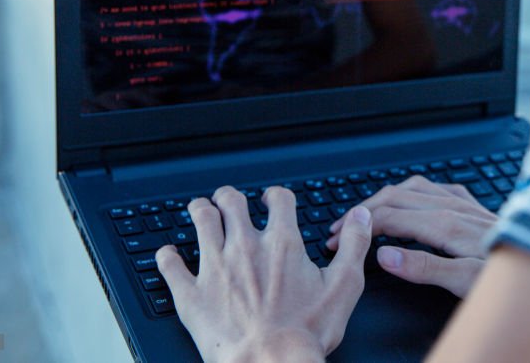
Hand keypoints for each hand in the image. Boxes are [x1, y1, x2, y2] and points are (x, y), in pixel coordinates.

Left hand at [155, 186, 371, 362]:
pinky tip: (168, 253)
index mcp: (282, 243)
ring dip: (200, 211)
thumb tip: (362, 216)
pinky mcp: (191, 293)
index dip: (275, 196)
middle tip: (228, 199)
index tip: (271, 199)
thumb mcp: (345, 286)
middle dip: (229, 197)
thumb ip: (354, 246)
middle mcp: (245, 247)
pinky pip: (170, 265)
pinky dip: (167, 256)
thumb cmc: (306, 333)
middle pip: (231, 202)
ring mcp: (214, 267)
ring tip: (200, 210)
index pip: (277, 200)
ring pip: (200, 221)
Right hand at [326, 176, 496, 296]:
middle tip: (340, 226)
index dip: (359, 228)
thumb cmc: (510, 277)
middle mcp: (455, 208)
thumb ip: (424, 267)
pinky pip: (439, 188)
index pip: (389, 218)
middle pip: (397, 198)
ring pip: (415, 188)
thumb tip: (384, 256)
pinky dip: (415, 191)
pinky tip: (415, 199)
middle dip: (364, 210)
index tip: (337, 238)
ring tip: (366, 211)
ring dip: (386, 197)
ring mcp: (467, 204)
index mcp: (446, 225)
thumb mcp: (465, 282)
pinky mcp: (477, 207)